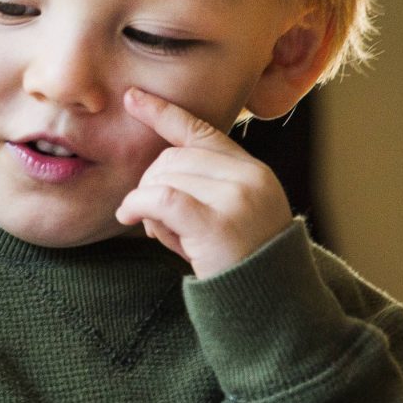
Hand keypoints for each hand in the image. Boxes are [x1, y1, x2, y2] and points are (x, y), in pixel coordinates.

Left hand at [113, 86, 294, 278]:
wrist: (271, 305)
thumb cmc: (239, 262)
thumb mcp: (228, 215)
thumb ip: (201, 187)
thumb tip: (150, 175)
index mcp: (252, 170)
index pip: (201, 130)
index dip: (163, 112)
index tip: (132, 96)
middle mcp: (247, 177)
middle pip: (172, 156)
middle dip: (153, 184)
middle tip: (157, 221)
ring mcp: (235, 197)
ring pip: (162, 176)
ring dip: (147, 204)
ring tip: (164, 233)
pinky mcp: (216, 222)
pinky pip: (159, 197)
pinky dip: (137, 205)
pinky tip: (131, 218)